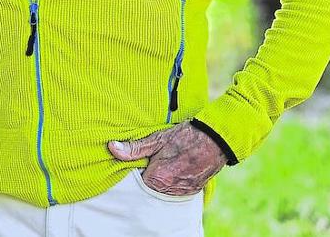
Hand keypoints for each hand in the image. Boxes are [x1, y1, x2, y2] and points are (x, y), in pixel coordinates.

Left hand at [107, 121, 225, 195]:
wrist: (217, 139)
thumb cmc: (185, 136)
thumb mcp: (157, 138)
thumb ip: (134, 148)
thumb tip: (112, 148)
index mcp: (157, 179)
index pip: (137, 179)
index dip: (140, 166)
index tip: (146, 157)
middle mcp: (169, 190)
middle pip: (150, 186)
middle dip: (151, 173)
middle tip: (160, 157)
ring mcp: (181, 192)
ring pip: (164, 188)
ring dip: (164, 177)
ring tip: (171, 160)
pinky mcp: (192, 191)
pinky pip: (176, 189)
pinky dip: (175, 180)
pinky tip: (180, 166)